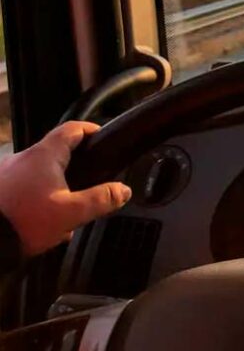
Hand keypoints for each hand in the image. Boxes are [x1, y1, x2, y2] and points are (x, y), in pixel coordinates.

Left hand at [0, 122, 131, 256]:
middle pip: (55, 154)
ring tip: (60, 212)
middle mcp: (21, 157)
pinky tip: (37, 221)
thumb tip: (124, 190)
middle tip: (86, 185)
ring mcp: (4, 172)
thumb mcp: (71, 213)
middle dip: (72, 169)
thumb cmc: (26, 220)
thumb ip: (101, 199)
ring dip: (51, 188)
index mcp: (44, 155)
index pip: (72, 129)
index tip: (102, 137)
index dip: (90, 130)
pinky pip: (20, 187)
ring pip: (37, 174)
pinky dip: (33, 198)